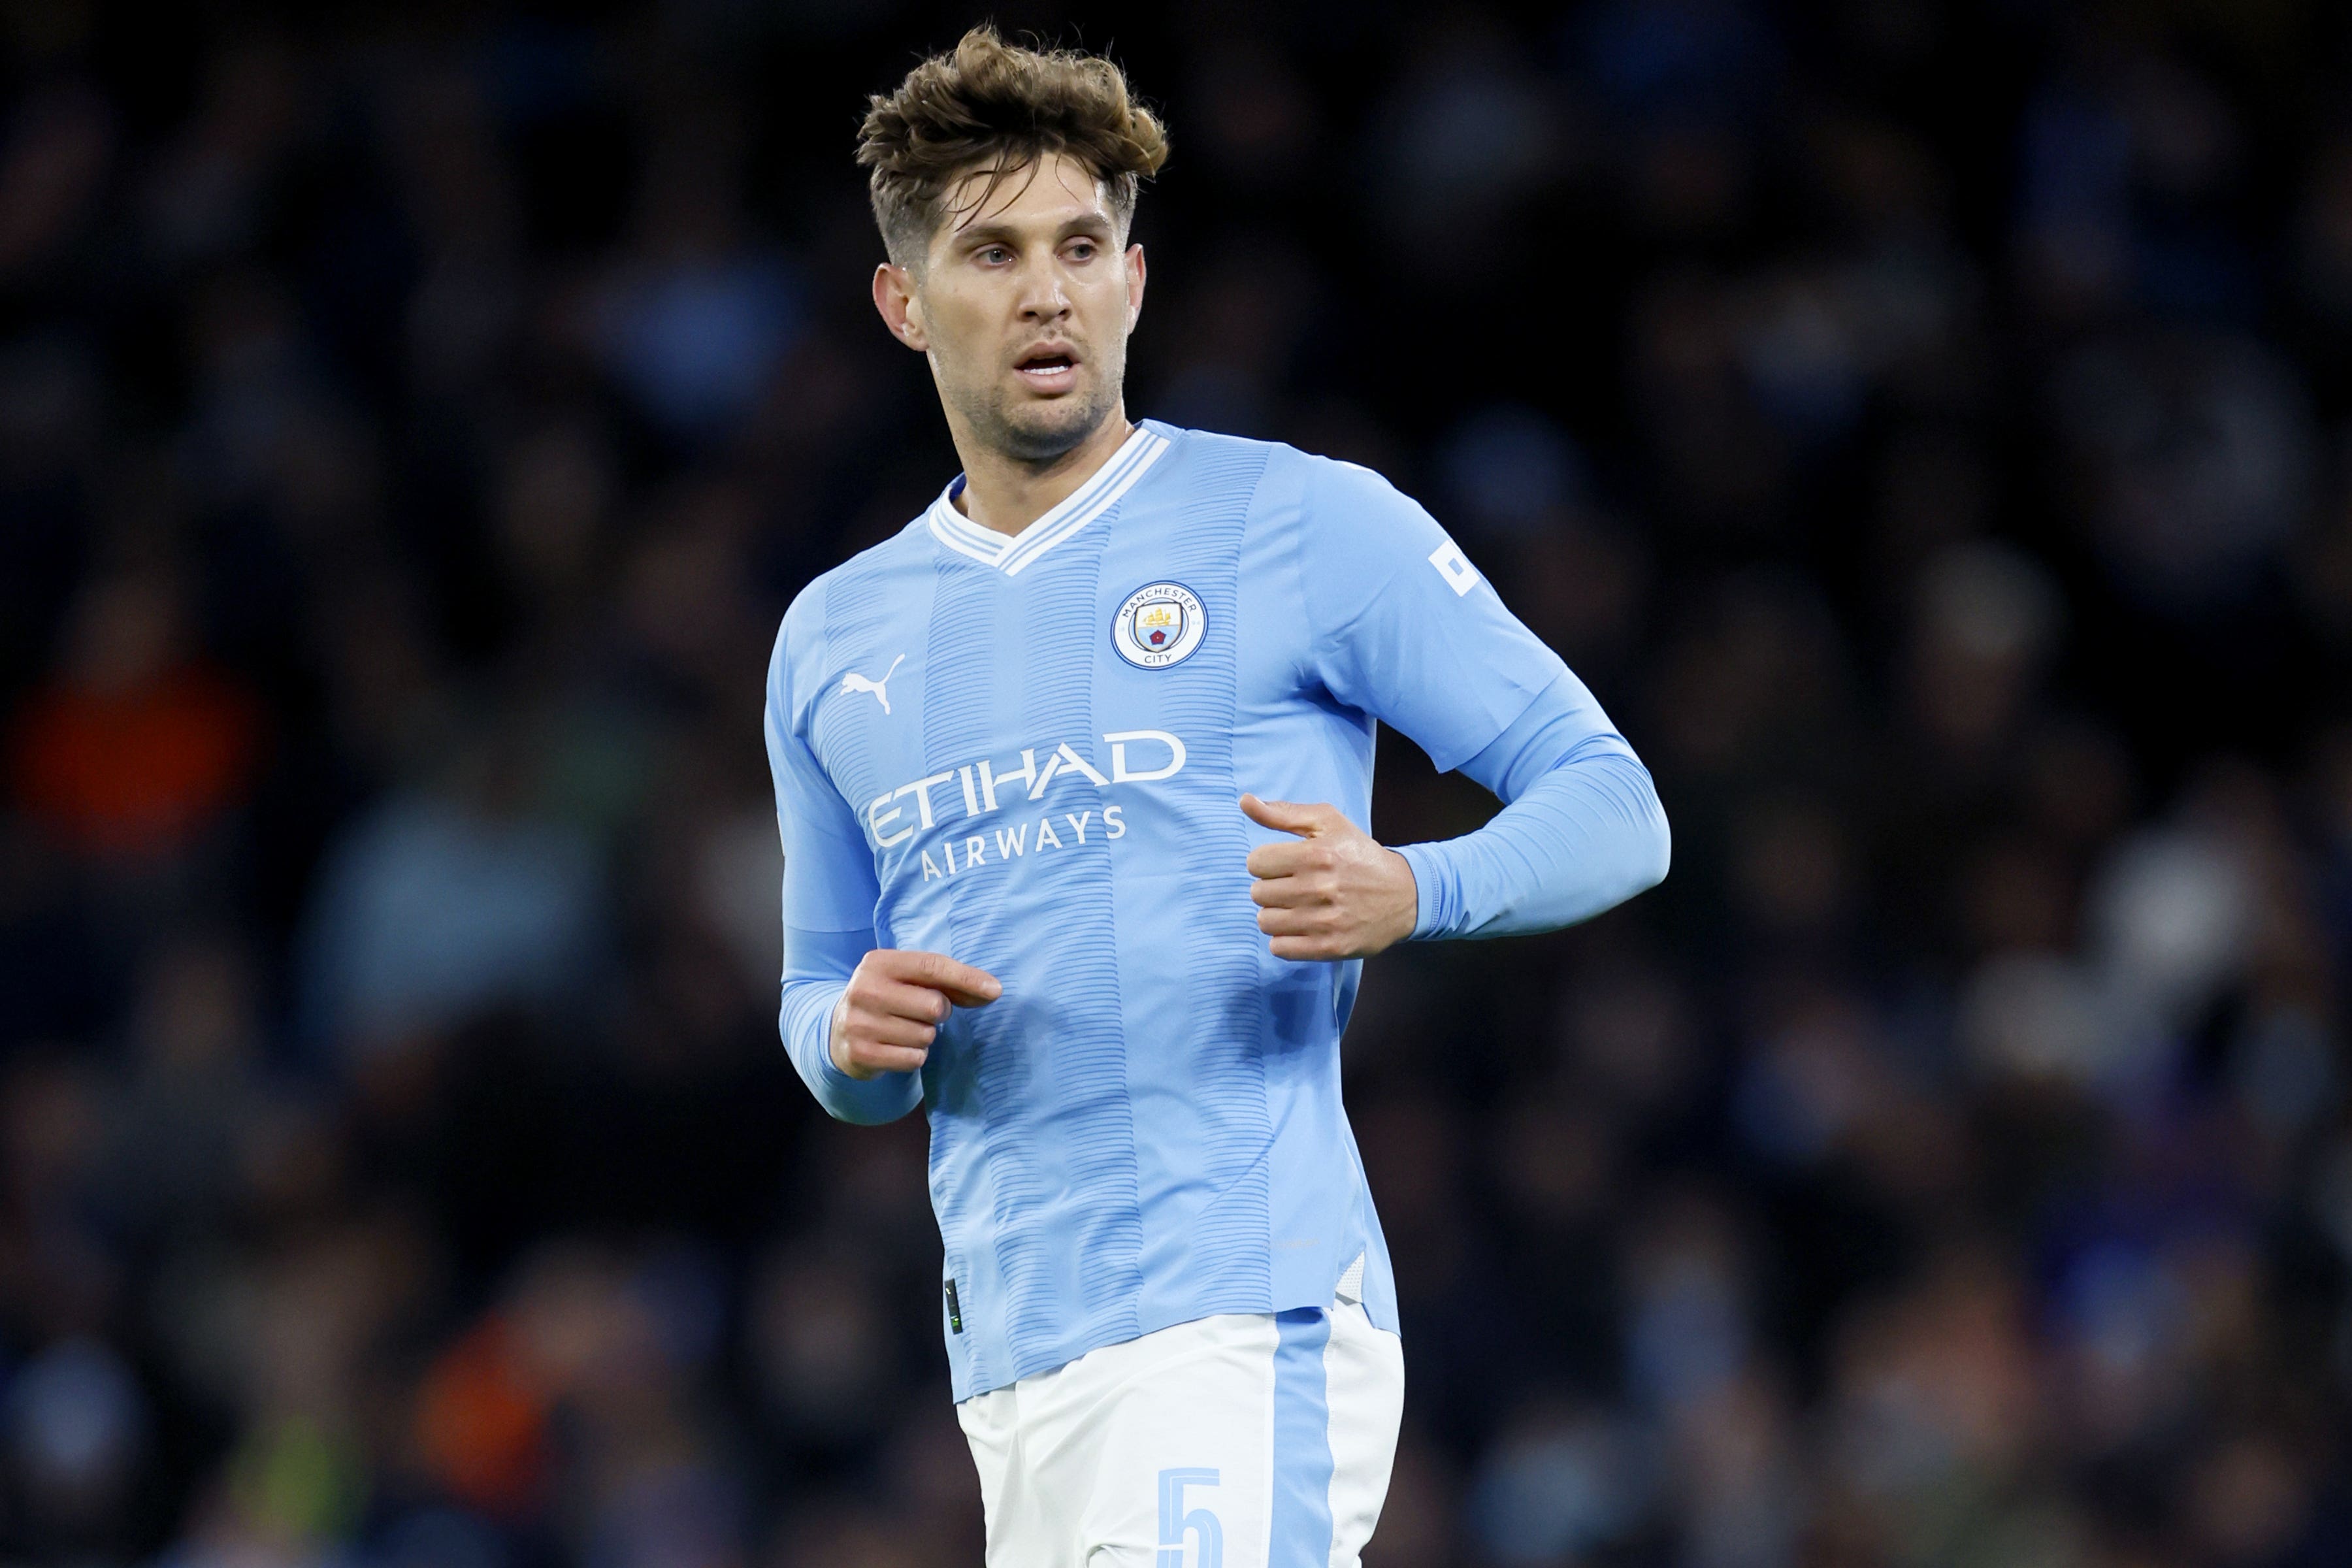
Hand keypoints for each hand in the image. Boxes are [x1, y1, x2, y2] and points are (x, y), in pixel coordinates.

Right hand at [830, 949, 1001, 1079]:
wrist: (839, 1031)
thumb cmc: (889, 999)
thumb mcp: (910, 980)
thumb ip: (950, 982)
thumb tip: (993, 991)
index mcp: (878, 963)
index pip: (931, 966)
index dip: (967, 978)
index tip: (995, 990)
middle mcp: (864, 990)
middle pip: (934, 1006)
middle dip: (939, 1013)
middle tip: (920, 1013)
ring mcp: (859, 1023)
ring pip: (925, 1036)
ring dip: (924, 1037)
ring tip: (903, 1030)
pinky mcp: (860, 1054)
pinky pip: (914, 1059)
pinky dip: (914, 1056)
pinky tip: (897, 1047)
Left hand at [1240, 794, 1418, 960]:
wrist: (1405, 894)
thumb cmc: (1360, 854)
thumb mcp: (1328, 823)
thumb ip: (1283, 813)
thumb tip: (1245, 801)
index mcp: (1317, 854)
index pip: (1255, 862)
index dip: (1267, 862)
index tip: (1285, 864)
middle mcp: (1319, 888)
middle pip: (1258, 893)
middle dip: (1271, 887)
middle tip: (1294, 886)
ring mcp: (1325, 921)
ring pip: (1265, 921)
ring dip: (1276, 914)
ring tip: (1296, 907)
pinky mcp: (1330, 947)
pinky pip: (1279, 948)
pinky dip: (1285, 939)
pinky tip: (1301, 926)